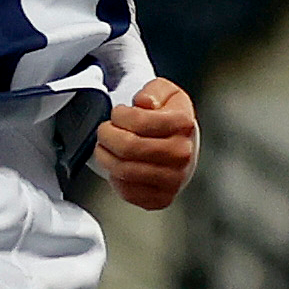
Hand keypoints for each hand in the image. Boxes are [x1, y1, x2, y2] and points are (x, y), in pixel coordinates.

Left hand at [90, 77, 197, 209]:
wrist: (179, 145)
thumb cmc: (168, 118)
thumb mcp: (164, 91)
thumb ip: (154, 90)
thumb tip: (145, 103)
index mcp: (183, 124)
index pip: (139, 121)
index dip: (119, 115)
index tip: (118, 114)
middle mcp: (182, 153)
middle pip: (129, 147)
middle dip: (107, 135)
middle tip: (105, 130)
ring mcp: (174, 179)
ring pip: (124, 170)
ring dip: (105, 156)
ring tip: (106, 147)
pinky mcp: (162, 198)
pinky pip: (128, 192)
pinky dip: (115, 179)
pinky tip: (118, 166)